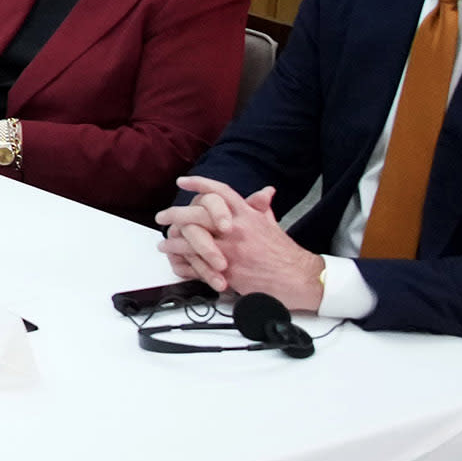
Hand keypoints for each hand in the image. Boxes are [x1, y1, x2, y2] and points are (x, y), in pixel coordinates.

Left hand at [155, 176, 325, 311]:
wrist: (299, 279)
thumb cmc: (284, 253)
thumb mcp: (272, 224)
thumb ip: (261, 207)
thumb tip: (265, 191)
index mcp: (247, 215)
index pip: (220, 193)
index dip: (199, 184)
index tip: (183, 182)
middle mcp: (236, 229)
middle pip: (197, 215)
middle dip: (175, 214)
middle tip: (162, 216)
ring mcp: (231, 251)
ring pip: (192, 242)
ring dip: (174, 242)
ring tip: (164, 243)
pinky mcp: (228, 272)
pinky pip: (199, 267)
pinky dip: (185, 264)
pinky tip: (177, 262)